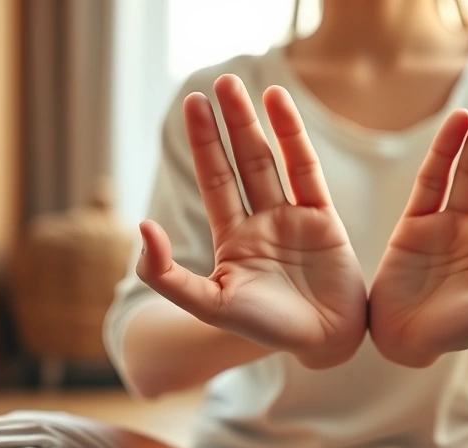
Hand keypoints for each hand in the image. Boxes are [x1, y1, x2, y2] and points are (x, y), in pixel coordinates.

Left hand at [137, 75, 365, 368]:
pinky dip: (294, 139)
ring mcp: (294, 219)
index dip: (204, 144)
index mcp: (233, 239)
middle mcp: (262, 223)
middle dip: (230, 125)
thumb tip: (143, 228)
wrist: (323, 343)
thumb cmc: (266, 328)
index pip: (215, 181)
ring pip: (273, 162)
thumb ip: (167, 274)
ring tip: (247, 86)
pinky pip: (307, 172)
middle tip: (220, 84)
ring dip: (259, 125)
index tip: (194, 106)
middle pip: (242, 163)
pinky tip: (281, 109)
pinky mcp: (325, 220)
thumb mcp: (209, 305)